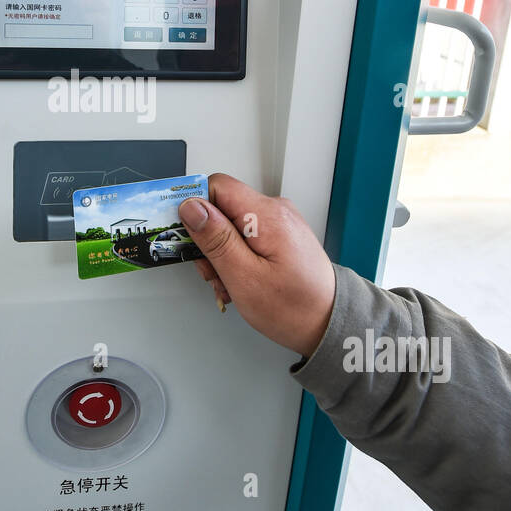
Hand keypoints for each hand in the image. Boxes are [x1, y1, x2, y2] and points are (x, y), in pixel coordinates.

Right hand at [178, 173, 335, 357]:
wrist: (330, 324)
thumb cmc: (296, 308)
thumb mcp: (245, 278)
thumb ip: (216, 239)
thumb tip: (191, 207)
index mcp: (266, 215)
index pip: (216, 186)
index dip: (193, 206)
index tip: (180, 232)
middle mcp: (275, 211)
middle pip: (220, 208)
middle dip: (207, 241)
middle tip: (212, 272)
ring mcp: (278, 224)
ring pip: (229, 226)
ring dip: (220, 255)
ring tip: (229, 284)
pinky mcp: (279, 237)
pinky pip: (244, 237)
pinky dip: (235, 258)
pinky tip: (239, 282)